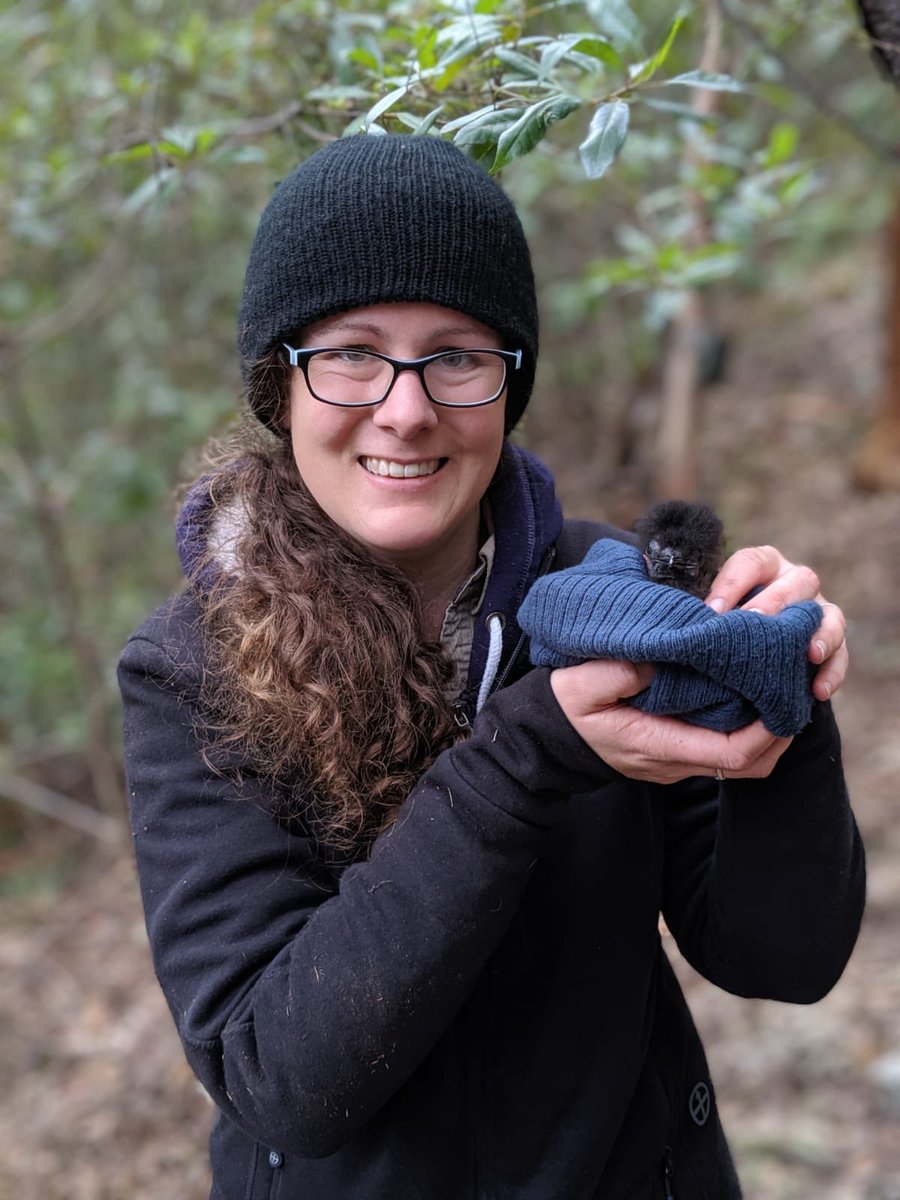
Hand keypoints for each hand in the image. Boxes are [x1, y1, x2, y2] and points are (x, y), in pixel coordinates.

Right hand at [550, 659, 791, 784]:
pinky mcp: (673, 751)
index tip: (781, 696)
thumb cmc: (562, 710)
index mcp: (657, 745)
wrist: (544, 739)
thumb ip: (613, 674)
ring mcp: (675, 761)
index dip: (767, 731)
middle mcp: (673, 762)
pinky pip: (721, 746)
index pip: (732, 753)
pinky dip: (743, 725)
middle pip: (749, 765)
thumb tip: (654, 663)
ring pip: (740, 760)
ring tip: (772, 686)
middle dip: (779, 732)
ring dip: (764, 729)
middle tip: (790, 688)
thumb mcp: (576, 687)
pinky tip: (742, 690)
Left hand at [704, 545, 847, 701]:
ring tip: (809, 654)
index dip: (731, 584)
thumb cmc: (718, 624)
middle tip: (754, 622)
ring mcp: (817, 610)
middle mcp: (794, 581)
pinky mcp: (832, 641)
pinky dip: (832, 672)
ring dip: (820, 633)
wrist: (742, 652)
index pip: (751, 562)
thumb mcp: (706, 612)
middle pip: (797, 580)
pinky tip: (817, 691)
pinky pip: (840, 654)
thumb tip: (687, 626)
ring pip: (827, 613)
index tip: (711, 612)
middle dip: (776, 601)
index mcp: (762, 565)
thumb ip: (699, 612)